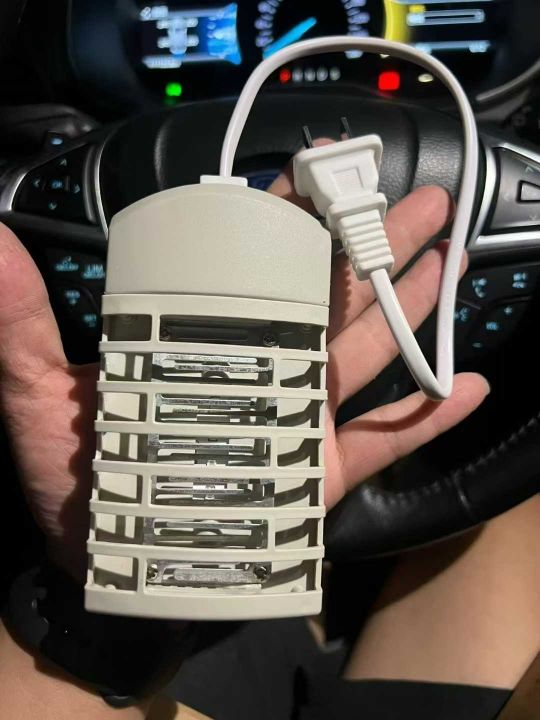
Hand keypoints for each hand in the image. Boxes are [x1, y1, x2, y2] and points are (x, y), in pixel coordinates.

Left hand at [0, 166, 487, 577]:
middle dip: (377, 247)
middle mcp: (261, 370)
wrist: (112, 568)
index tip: (329, 172)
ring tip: (449, 259)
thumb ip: (21, 323)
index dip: (294, 217)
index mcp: (207, 342)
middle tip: (422, 201)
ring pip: (365, 352)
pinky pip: (384, 442)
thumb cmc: (81, 482)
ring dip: (409, 308)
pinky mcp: (320, 476)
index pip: (256, 265)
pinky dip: (427, 419)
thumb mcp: (42, 396)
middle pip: (328, 297)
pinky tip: (467, 386)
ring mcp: (297, 421)